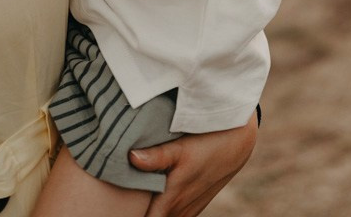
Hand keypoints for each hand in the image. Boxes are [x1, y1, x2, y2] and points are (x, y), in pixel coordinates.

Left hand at [129, 112, 258, 216]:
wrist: (237, 140)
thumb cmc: (206, 141)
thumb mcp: (180, 147)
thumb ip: (156, 156)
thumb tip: (130, 158)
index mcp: (170, 202)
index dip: (130, 215)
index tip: (113, 211)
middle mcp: (178, 212)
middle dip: (137, 212)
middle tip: (120, 202)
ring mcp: (187, 210)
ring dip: (150, 210)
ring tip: (135, 198)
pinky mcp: (193, 205)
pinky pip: (172, 214)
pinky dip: (161, 208)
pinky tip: (153, 193)